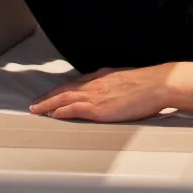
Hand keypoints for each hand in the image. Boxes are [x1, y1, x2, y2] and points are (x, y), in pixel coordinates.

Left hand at [29, 64, 175, 121]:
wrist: (157, 85)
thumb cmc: (150, 85)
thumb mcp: (129, 80)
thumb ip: (118, 86)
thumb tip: (116, 93)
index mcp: (103, 76)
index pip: (76, 83)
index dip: (62, 89)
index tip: (52, 94)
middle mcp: (95, 84)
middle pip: (65, 89)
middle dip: (48, 96)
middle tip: (35, 103)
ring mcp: (95, 95)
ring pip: (64, 98)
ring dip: (48, 104)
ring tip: (36, 110)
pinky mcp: (98, 108)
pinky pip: (73, 109)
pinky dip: (61, 112)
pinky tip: (52, 115)